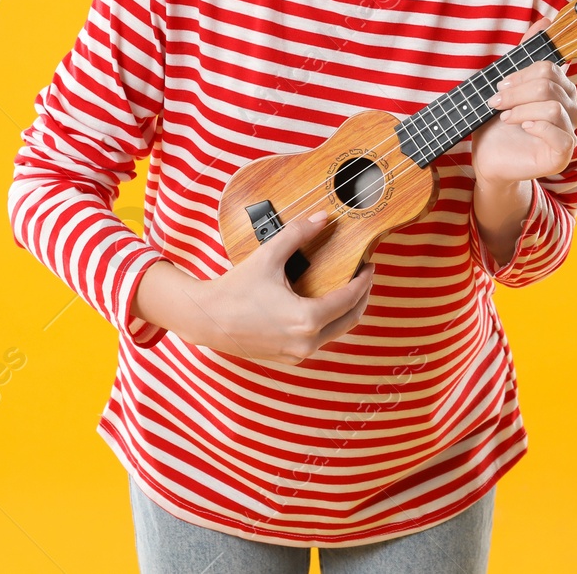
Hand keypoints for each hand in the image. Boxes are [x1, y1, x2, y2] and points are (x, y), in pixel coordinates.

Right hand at [186, 211, 374, 364]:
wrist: (207, 318)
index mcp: (307, 319)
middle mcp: (307, 342)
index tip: (369, 265)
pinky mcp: (289, 357)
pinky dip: (328, 322)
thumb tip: (323, 218)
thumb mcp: (268, 256)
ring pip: (336, 332)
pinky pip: (319, 339)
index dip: (364, 280)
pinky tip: (325, 304)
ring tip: (348, 288)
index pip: (349, 299)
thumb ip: (298, 234)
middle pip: (350, 319)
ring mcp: (298, 353)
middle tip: (365, 276)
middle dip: (362, 296)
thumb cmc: (234, 289)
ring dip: (346, 310)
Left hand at [471, 14, 576, 187]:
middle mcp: (570, 109)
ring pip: (553, 107)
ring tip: (504, 117)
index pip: (550, 69)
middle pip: (550, 85)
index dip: (523, 73)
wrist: (487, 158)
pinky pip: (560, 133)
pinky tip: (521, 128)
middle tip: (496, 102)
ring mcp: (569, 132)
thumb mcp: (507, 87)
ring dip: (521, 109)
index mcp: (559, 90)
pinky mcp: (563, 153)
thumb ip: (524, 55)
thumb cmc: (496, 124)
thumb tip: (545, 20)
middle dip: (517, 92)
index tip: (501, 85)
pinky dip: (536, 126)